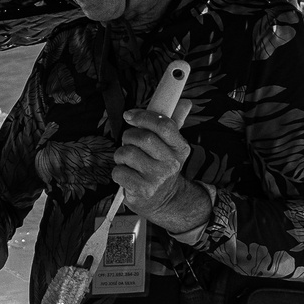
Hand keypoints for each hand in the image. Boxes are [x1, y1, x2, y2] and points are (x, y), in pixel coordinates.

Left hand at [114, 101, 208, 231]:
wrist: (164, 200)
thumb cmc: (162, 167)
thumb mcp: (171, 147)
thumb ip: (175, 123)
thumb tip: (185, 102)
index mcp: (180, 148)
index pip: (164, 125)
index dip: (143, 116)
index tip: (129, 115)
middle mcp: (171, 163)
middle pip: (143, 138)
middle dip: (128, 136)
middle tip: (128, 142)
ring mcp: (156, 178)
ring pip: (126, 153)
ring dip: (120, 154)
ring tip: (127, 161)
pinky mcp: (142, 190)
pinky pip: (119, 172)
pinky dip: (118, 171)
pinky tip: (127, 175)